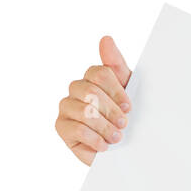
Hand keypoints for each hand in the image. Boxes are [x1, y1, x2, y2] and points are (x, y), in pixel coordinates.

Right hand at [54, 36, 131, 165]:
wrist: (122, 152)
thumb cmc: (124, 119)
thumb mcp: (128, 91)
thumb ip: (116, 65)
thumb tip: (106, 39)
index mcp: (92, 78)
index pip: (100, 73)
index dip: (116, 90)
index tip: (129, 107)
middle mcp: (76, 89)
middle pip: (90, 91)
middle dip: (111, 111)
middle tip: (123, 124)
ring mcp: (66, 107)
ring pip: (85, 111)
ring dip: (105, 127)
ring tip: (116, 137)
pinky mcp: (61, 127)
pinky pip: (77, 129)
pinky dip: (95, 139)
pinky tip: (104, 146)